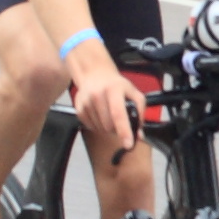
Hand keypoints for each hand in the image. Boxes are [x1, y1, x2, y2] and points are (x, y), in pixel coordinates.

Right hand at [66, 43, 143, 166]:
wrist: (94, 74)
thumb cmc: (116, 85)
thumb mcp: (133, 92)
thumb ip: (140, 112)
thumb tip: (139, 135)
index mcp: (113, 90)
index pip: (119, 114)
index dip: (124, 131)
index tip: (128, 145)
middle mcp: (97, 95)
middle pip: (109, 126)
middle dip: (117, 129)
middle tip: (120, 119)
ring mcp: (86, 102)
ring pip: (100, 129)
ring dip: (107, 128)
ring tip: (109, 114)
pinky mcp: (78, 109)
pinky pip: (91, 127)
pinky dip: (98, 126)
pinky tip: (100, 114)